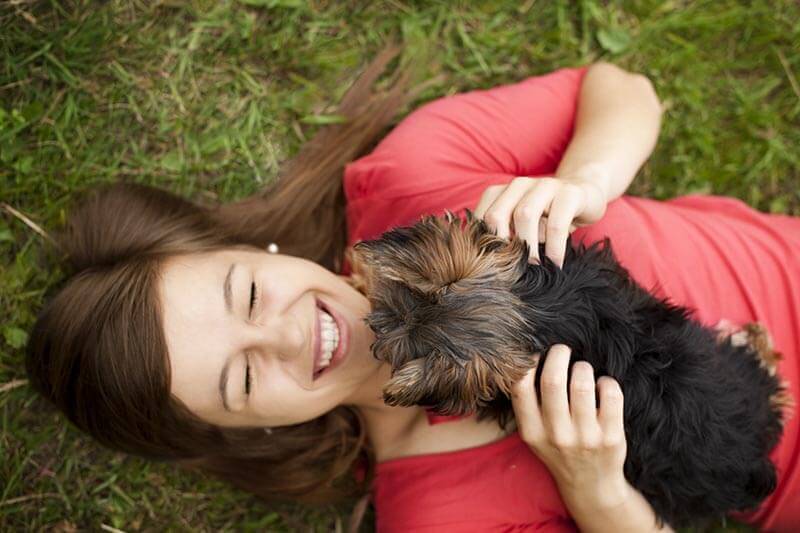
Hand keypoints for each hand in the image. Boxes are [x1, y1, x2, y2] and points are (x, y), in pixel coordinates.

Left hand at [474, 176, 608, 266]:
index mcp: (502, 192)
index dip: (481, 243)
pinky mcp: (569, 193)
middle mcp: (519, 185)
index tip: (488, 268)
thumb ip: (506, 237)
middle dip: (500, 246)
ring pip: (524, 215)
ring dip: (526, 247)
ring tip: (533, 268)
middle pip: (496, 215)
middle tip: (508, 271)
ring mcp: (544, 185)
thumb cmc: (548, 216)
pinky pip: (557, 224)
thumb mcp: (522, 225)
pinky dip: (554, 248)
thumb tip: (490, 267)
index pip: (480, 217)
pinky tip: (555, 264)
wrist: (586, 194)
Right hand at [511, 344, 628, 510]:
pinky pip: (610, 394)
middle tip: (563, 350)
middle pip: (553, 380)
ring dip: (583, 368)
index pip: (520, 387)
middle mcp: (557, 435)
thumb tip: (531, 357)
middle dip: (558, 355)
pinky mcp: (611, 437)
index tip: (538, 356)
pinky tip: (602, 386)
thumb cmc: (560, 450)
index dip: (528, 363)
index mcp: (532, 432)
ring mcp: (585, 437)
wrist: (591, 486)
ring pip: (582, 383)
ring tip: (583, 370)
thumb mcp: (535, 434)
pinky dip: (607, 382)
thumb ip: (529, 404)